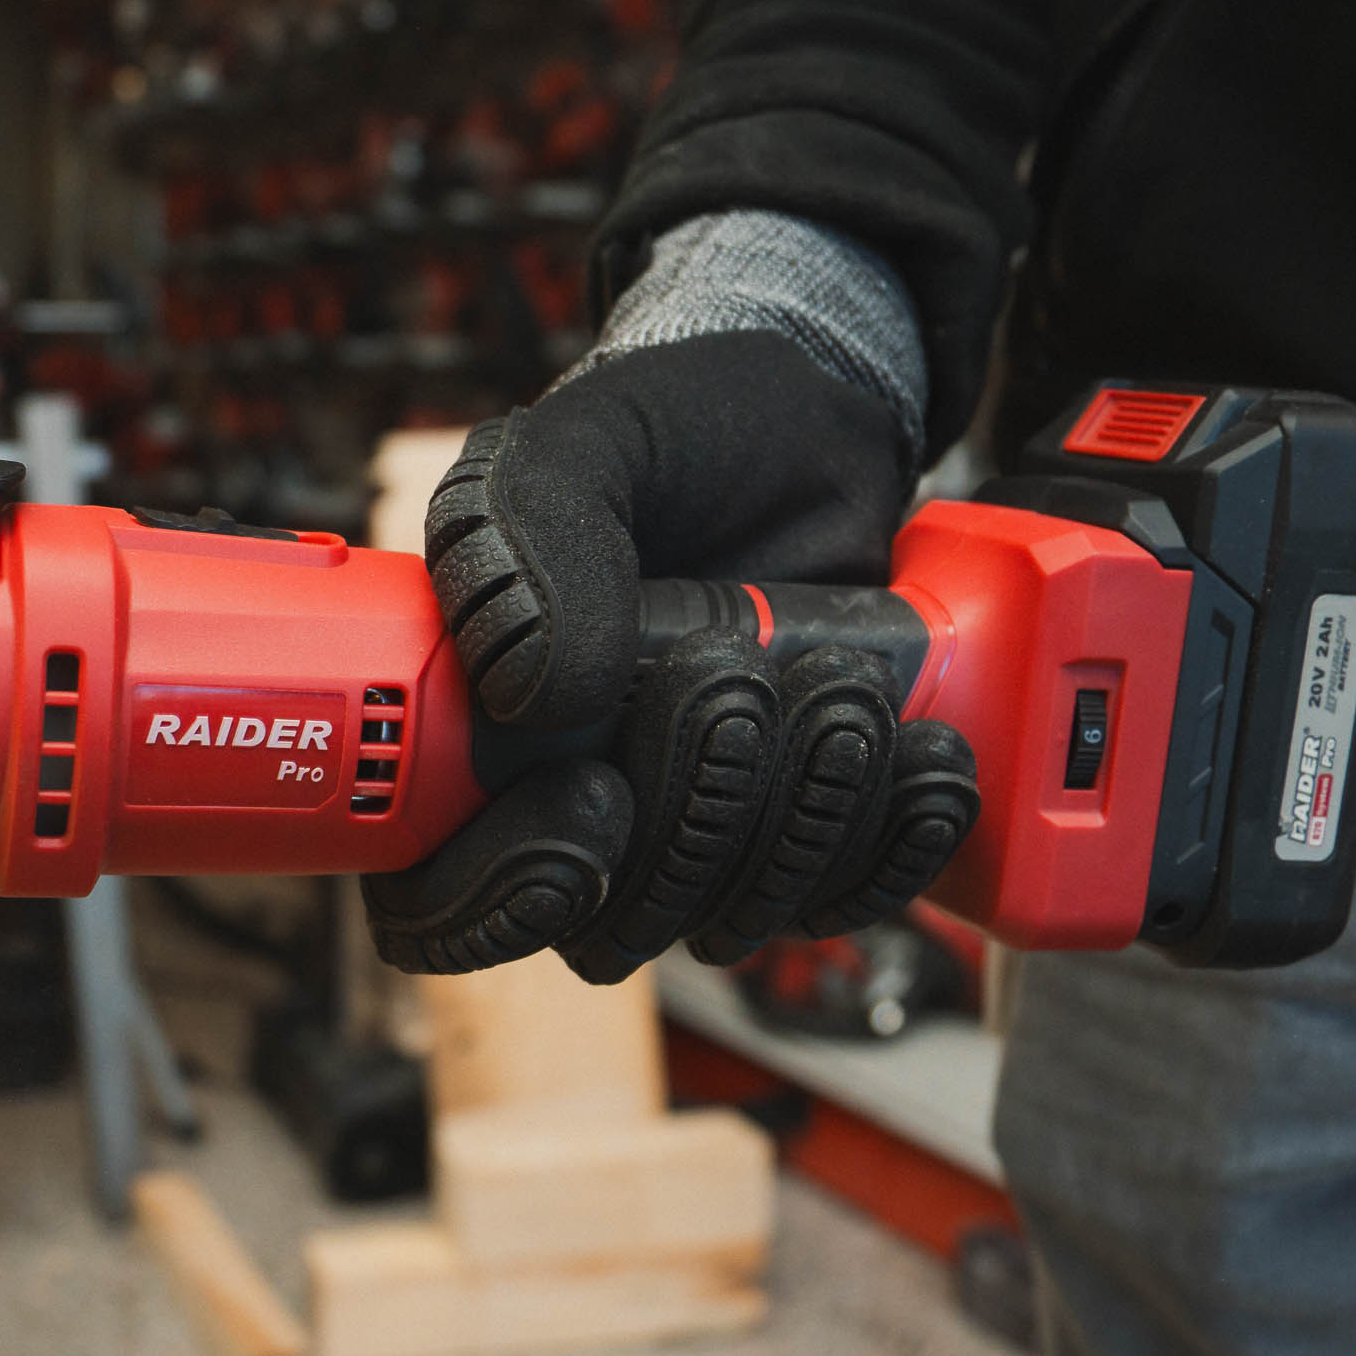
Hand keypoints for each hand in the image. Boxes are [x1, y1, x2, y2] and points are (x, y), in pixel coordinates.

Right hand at [360, 330, 979, 982]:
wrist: (809, 430)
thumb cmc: (671, 434)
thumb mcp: (580, 446)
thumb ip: (529, 536)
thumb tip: (529, 688)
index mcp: (468, 738)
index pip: (436, 903)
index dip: (498, 897)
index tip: (589, 801)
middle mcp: (566, 807)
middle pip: (604, 924)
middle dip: (690, 812)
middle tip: (735, 676)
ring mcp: (687, 834)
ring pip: (727, 918)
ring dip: (798, 810)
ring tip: (837, 681)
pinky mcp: (798, 836)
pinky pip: (839, 899)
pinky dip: (891, 839)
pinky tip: (919, 755)